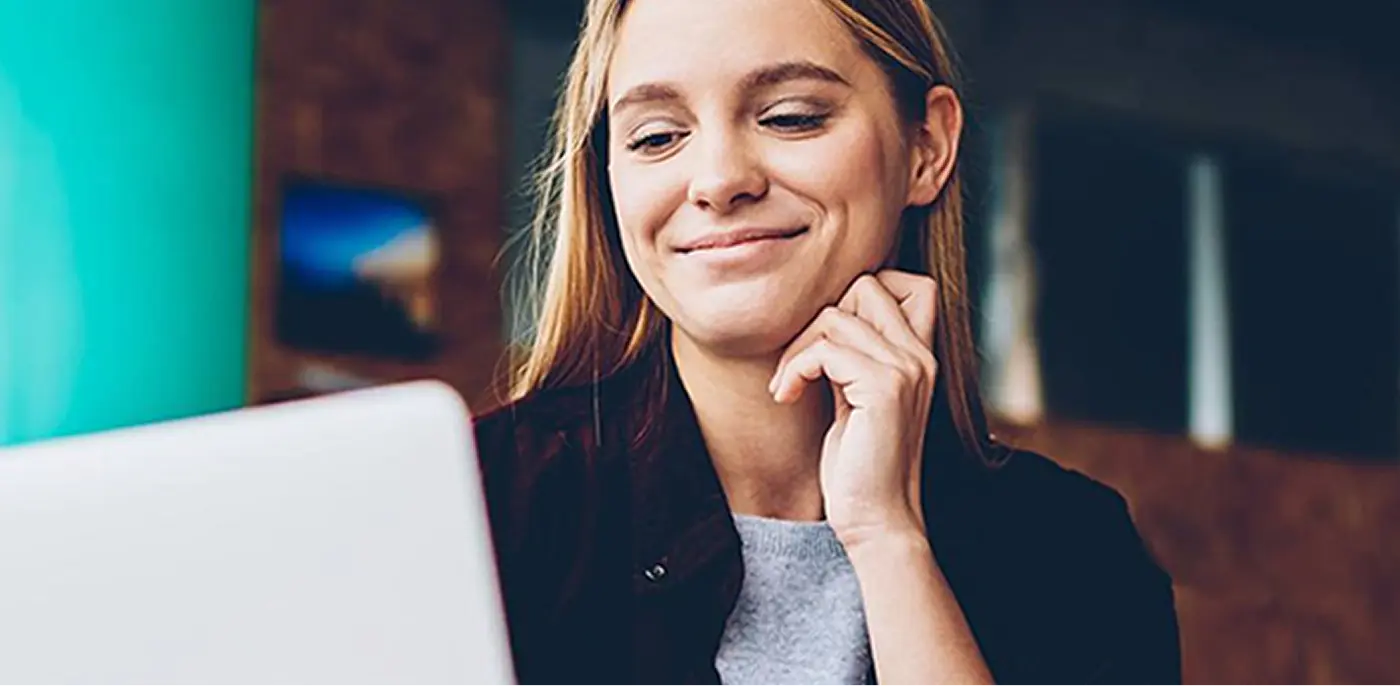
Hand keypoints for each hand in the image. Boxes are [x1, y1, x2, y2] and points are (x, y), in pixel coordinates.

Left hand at [768, 270, 938, 548]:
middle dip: (819, 317)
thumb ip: (854, 357)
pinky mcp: (884, 389)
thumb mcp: (857, 399)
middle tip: (800, 363)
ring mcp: (906, 370)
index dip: (858, 296)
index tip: (826, 342)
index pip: (908, 283)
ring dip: (797, 348)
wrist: (879, 520)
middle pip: (866, 285)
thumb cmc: (861, 466)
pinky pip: (824, 349)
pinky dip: (795, 369)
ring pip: (835, 315)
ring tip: (789, 384)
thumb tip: (823, 317)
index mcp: (919, 357)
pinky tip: (787, 396)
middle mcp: (920, 357)